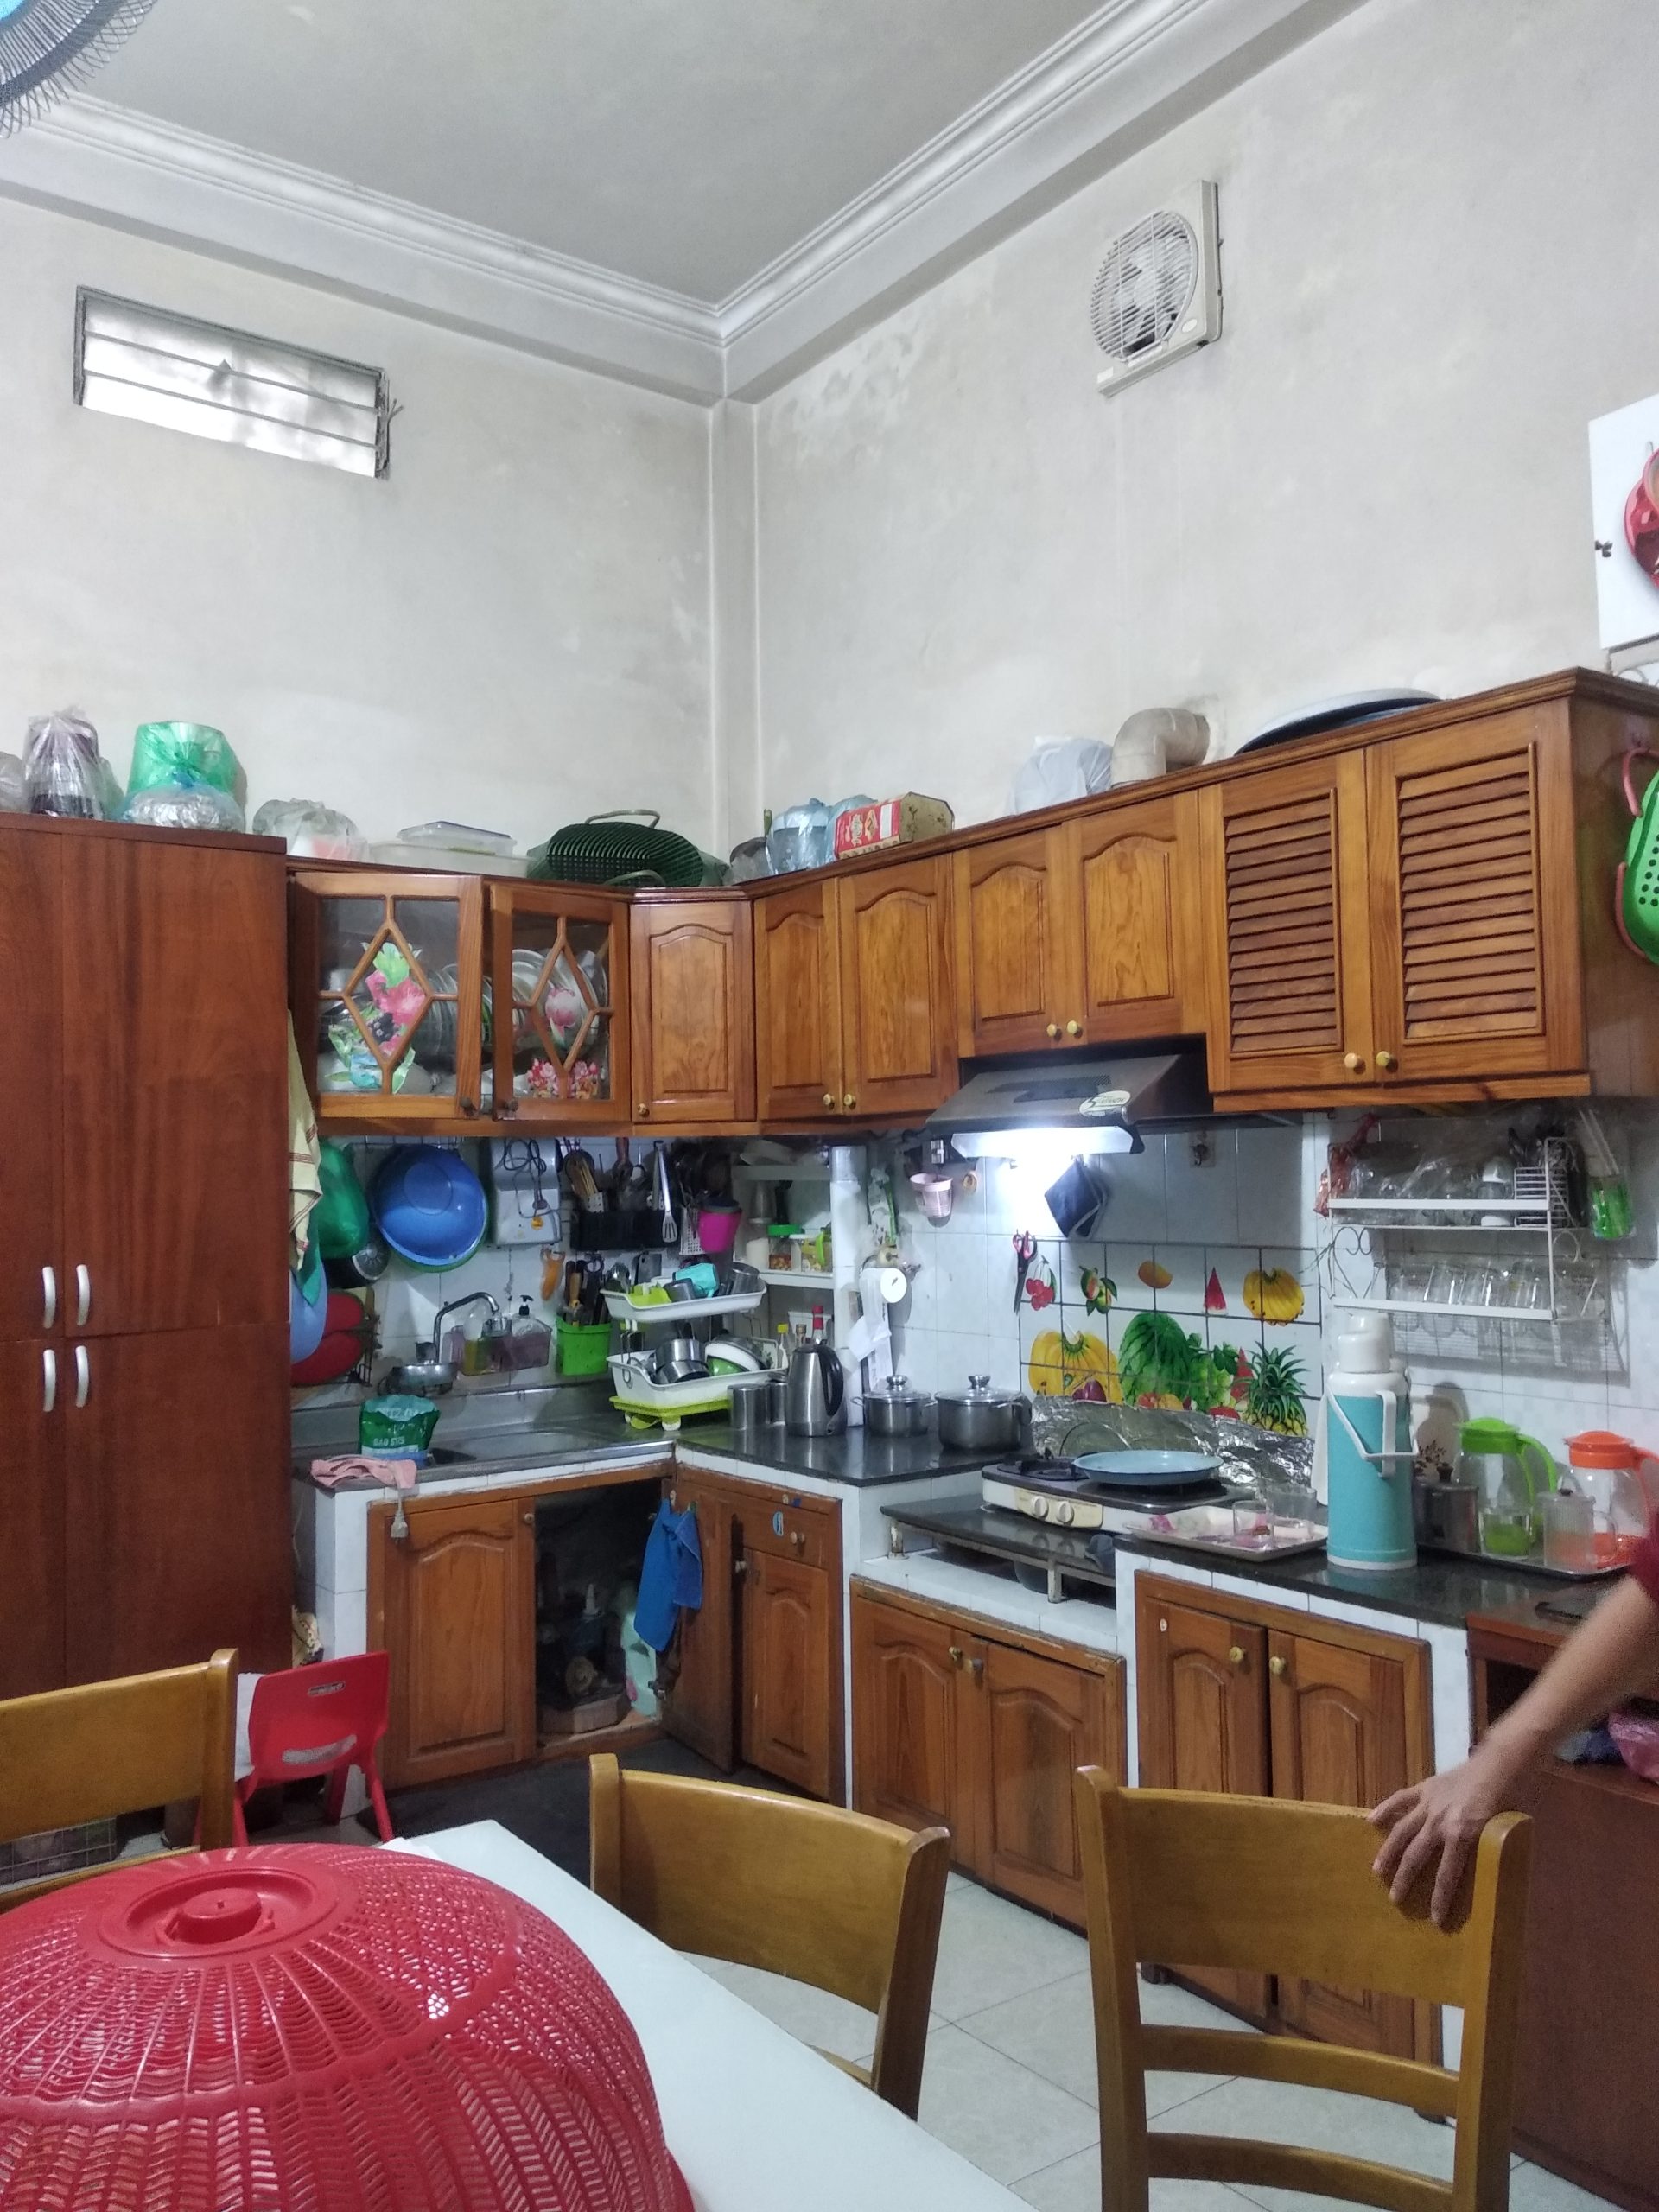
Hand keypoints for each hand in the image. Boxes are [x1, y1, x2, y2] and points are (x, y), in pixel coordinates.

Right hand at [1369, 1745, 1515, 1927]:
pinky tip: (1372, 1821)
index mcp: (1462, 1835)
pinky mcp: (1425, 1788)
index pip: (1447, 1875)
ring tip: (1377, 1870)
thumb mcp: (1505, 1833)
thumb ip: (1491, 1853)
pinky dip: (1386, 1809)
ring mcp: (1429, 1803)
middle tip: (1394, 1899)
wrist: (1501, 1765)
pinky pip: (1400, 1799)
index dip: (1440, 1899)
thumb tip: (1490, 1878)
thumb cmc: (1510, 1802)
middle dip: (1404, 1879)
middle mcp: (1440, 1822)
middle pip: (1416, 1856)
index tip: (1435, 1919)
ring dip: (1388, 1851)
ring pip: (1402, 1831)